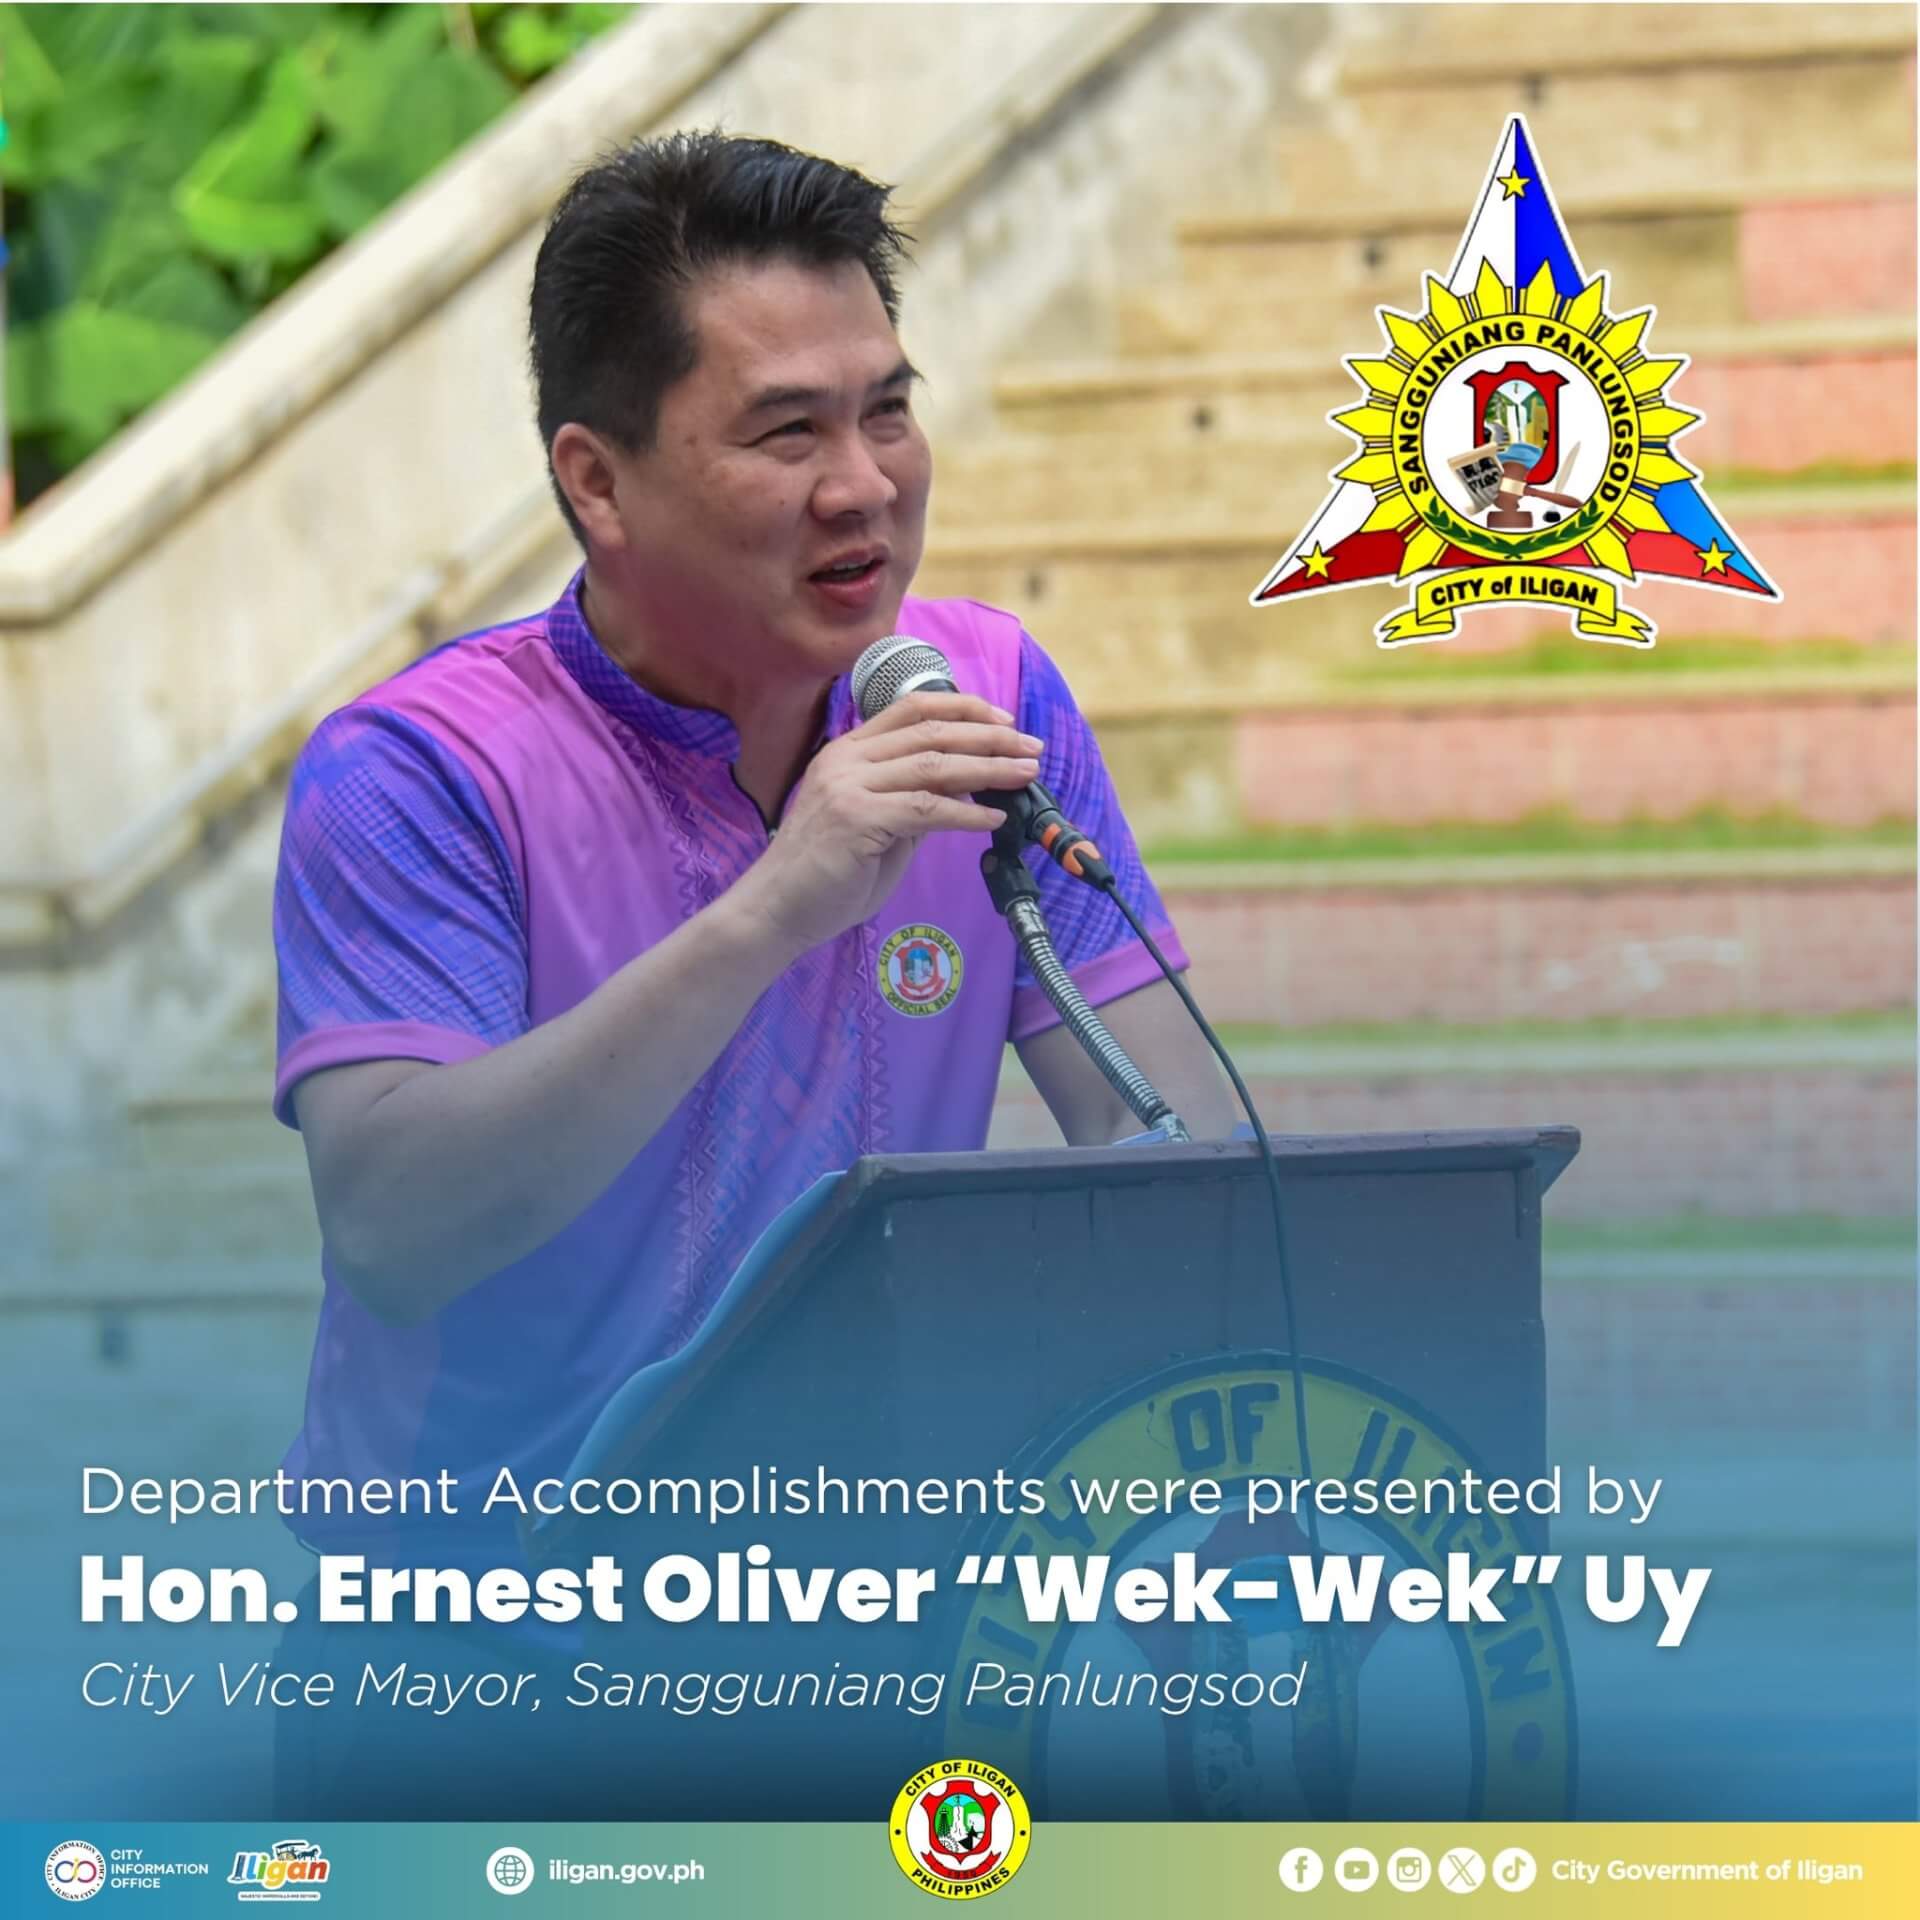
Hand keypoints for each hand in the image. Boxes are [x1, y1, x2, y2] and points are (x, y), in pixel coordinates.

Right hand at [731, 692, 1042, 957]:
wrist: (775, 908)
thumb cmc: (825, 874)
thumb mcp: (877, 826)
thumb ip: (914, 803)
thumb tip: (966, 789)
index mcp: (849, 751)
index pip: (912, 710)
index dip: (964, 708)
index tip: (1004, 722)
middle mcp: (847, 758)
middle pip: (932, 732)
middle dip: (990, 738)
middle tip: (1031, 748)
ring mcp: (848, 785)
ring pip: (934, 766)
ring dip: (988, 769)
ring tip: (1025, 775)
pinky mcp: (856, 818)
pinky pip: (926, 810)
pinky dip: (966, 814)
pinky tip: (993, 819)